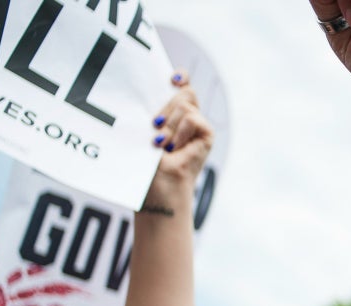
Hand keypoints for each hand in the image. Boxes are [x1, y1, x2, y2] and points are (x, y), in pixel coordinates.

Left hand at [141, 73, 213, 214]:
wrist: (157, 184)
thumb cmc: (144, 161)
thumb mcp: (143, 127)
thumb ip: (151, 105)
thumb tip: (156, 88)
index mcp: (170, 110)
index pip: (181, 82)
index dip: (179, 76)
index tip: (171, 78)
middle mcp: (186, 115)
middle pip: (183, 90)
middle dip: (165, 107)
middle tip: (154, 127)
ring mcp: (197, 124)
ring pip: (185, 102)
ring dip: (169, 124)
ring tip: (161, 144)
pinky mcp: (207, 133)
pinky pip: (192, 117)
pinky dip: (181, 132)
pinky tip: (176, 148)